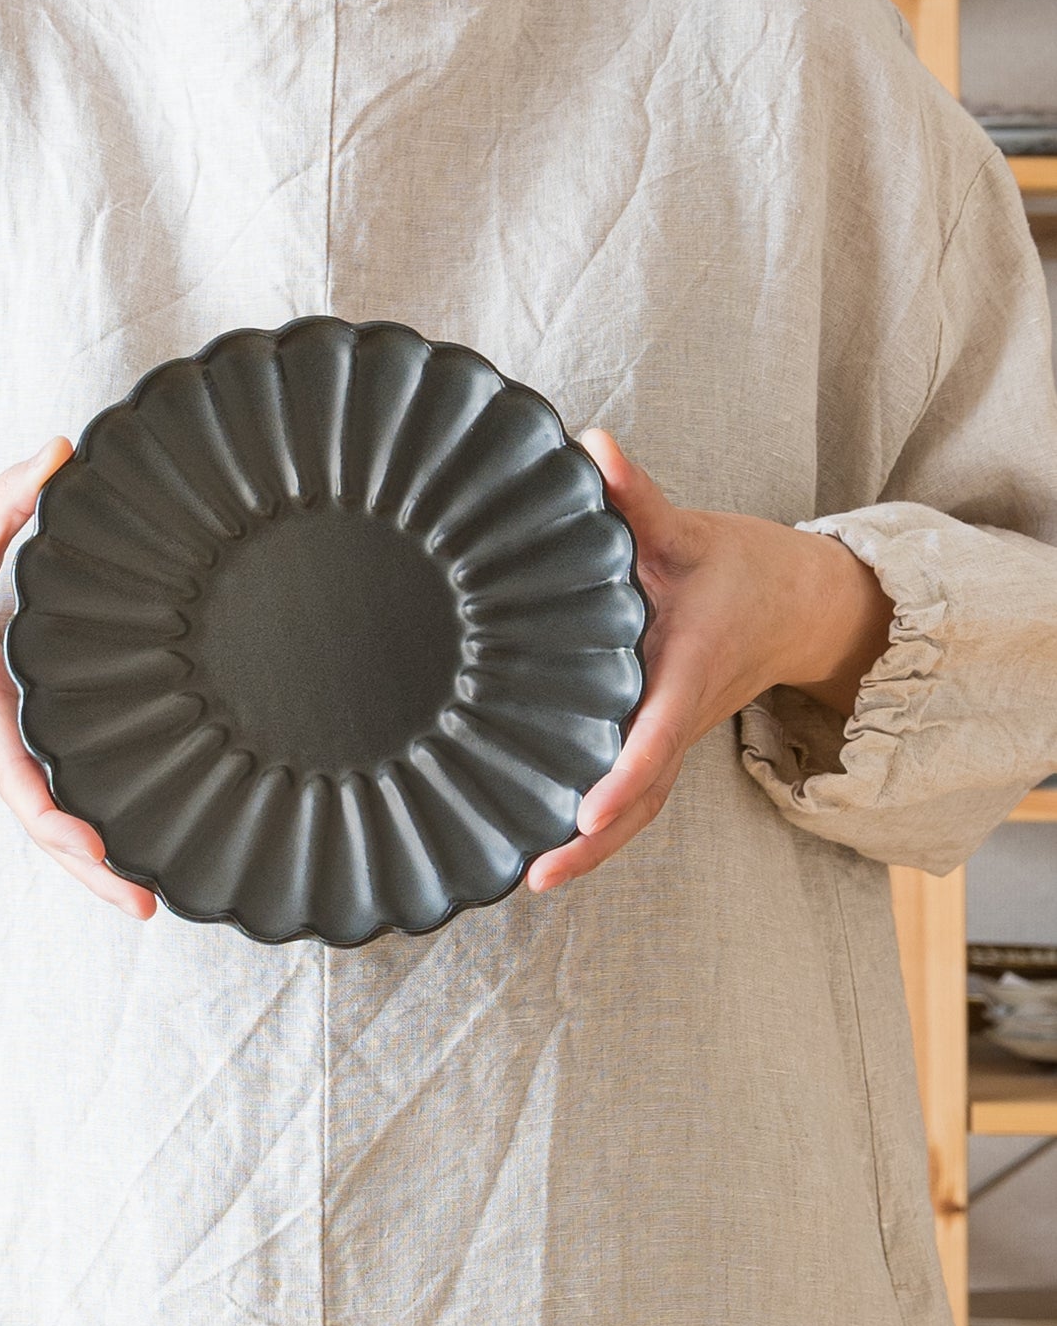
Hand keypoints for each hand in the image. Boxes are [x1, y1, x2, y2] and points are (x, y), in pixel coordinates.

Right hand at [0, 438, 158, 920]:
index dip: (58, 817)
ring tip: (150, 898)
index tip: (99, 849)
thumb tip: (68, 452)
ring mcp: (0, 749)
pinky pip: (45, 800)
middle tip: (148, 906)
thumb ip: (15, 497)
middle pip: (42, 825)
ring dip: (89, 863)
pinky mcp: (8, 745)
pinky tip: (125, 850)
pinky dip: (80, 833)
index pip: (18, 773)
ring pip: (46, 823)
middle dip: (88, 872)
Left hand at [525, 428, 893, 892]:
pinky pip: (632, 793)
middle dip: (594, 842)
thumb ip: (639, 498)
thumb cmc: (739, 569)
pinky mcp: (661, 741)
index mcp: (688, 671)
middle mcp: (680, 717)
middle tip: (537, 877)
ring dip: (592, 847)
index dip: (625, 772)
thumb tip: (594, 446)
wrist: (796, 604)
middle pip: (641, 796)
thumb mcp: (689, 531)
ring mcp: (672, 737)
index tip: (585, 810)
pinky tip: (540, 845)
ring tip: (529, 879)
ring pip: (637, 806)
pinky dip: (596, 826)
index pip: (657, 732)